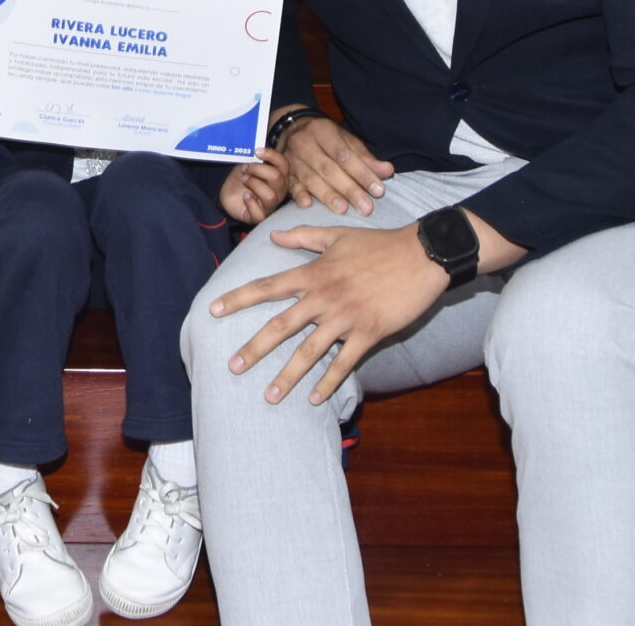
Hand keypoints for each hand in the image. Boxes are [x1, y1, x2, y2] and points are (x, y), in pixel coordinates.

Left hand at [210, 223, 442, 405]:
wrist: (421, 254)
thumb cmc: (379, 244)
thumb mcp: (338, 235)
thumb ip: (304, 237)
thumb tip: (274, 237)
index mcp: (314, 273)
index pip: (268, 287)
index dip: (239, 299)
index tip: (213, 310)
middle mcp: (324, 297)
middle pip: (281, 326)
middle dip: (254, 348)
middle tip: (232, 367)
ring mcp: (346, 317)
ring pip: (309, 351)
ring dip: (288, 376)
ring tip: (269, 396)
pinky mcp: (369, 332)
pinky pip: (344, 362)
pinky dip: (329, 382)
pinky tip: (314, 398)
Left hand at [218, 149, 288, 223]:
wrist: (227, 190)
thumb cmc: (242, 176)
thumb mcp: (249, 162)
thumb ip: (258, 157)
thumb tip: (259, 148)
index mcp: (280, 176)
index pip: (284, 165)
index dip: (272, 156)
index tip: (256, 151)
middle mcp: (279, 191)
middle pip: (277, 178)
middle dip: (258, 169)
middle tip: (245, 168)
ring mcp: (270, 205)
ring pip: (270, 196)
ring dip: (254, 184)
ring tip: (244, 180)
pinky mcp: (259, 217)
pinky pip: (260, 213)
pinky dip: (250, 202)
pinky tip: (245, 197)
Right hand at [280, 115, 394, 215]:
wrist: (290, 128)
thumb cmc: (324, 137)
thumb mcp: (345, 140)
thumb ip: (365, 158)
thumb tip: (387, 171)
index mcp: (323, 131)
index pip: (345, 155)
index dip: (362, 173)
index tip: (378, 190)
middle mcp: (305, 144)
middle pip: (329, 169)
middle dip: (349, 189)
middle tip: (366, 207)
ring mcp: (292, 158)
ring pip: (311, 178)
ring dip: (327, 195)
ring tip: (343, 209)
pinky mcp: (284, 172)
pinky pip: (290, 184)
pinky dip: (298, 194)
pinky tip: (307, 205)